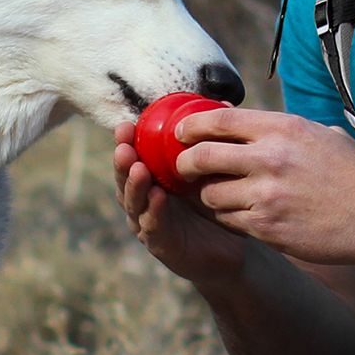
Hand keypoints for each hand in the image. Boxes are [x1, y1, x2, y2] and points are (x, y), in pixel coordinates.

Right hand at [113, 120, 250, 289]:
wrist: (232, 250)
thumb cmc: (215, 207)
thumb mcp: (210, 171)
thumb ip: (209, 142)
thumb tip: (222, 104)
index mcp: (152, 181)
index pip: (133, 158)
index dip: (126, 143)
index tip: (126, 125)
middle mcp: (144, 202)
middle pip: (125, 180)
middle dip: (122, 162)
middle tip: (124, 145)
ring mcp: (149, 224)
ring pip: (134, 203)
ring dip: (134, 185)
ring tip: (139, 168)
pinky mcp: (161, 245)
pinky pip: (154, 226)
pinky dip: (153, 211)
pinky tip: (158, 197)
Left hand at [172, 108, 354, 265]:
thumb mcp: (320, 135)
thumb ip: (281, 129)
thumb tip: (246, 118)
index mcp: (282, 128)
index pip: (218, 120)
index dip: (191, 127)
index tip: (181, 134)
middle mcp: (269, 158)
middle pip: (202, 158)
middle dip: (186, 165)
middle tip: (186, 170)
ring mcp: (267, 195)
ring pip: (211, 196)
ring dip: (209, 197)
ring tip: (220, 197)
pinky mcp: (268, 227)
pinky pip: (230, 222)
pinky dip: (229, 219)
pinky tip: (241, 217)